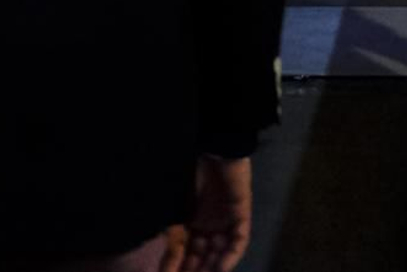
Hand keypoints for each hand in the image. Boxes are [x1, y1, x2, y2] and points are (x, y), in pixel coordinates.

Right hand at [175, 155, 251, 271]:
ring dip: (213, 267)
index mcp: (190, 222)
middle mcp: (208, 224)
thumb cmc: (188, 175)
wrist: (211, 147)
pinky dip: (230, 256)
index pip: (187, 253)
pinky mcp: (241, 214)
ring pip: (221, 252)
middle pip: (204, 256)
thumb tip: (165, 271)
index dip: (181, 268)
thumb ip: (173, 243)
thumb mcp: (175, 214)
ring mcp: (225, 220)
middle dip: (197, 271)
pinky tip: (220, 268)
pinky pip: (238, 241)